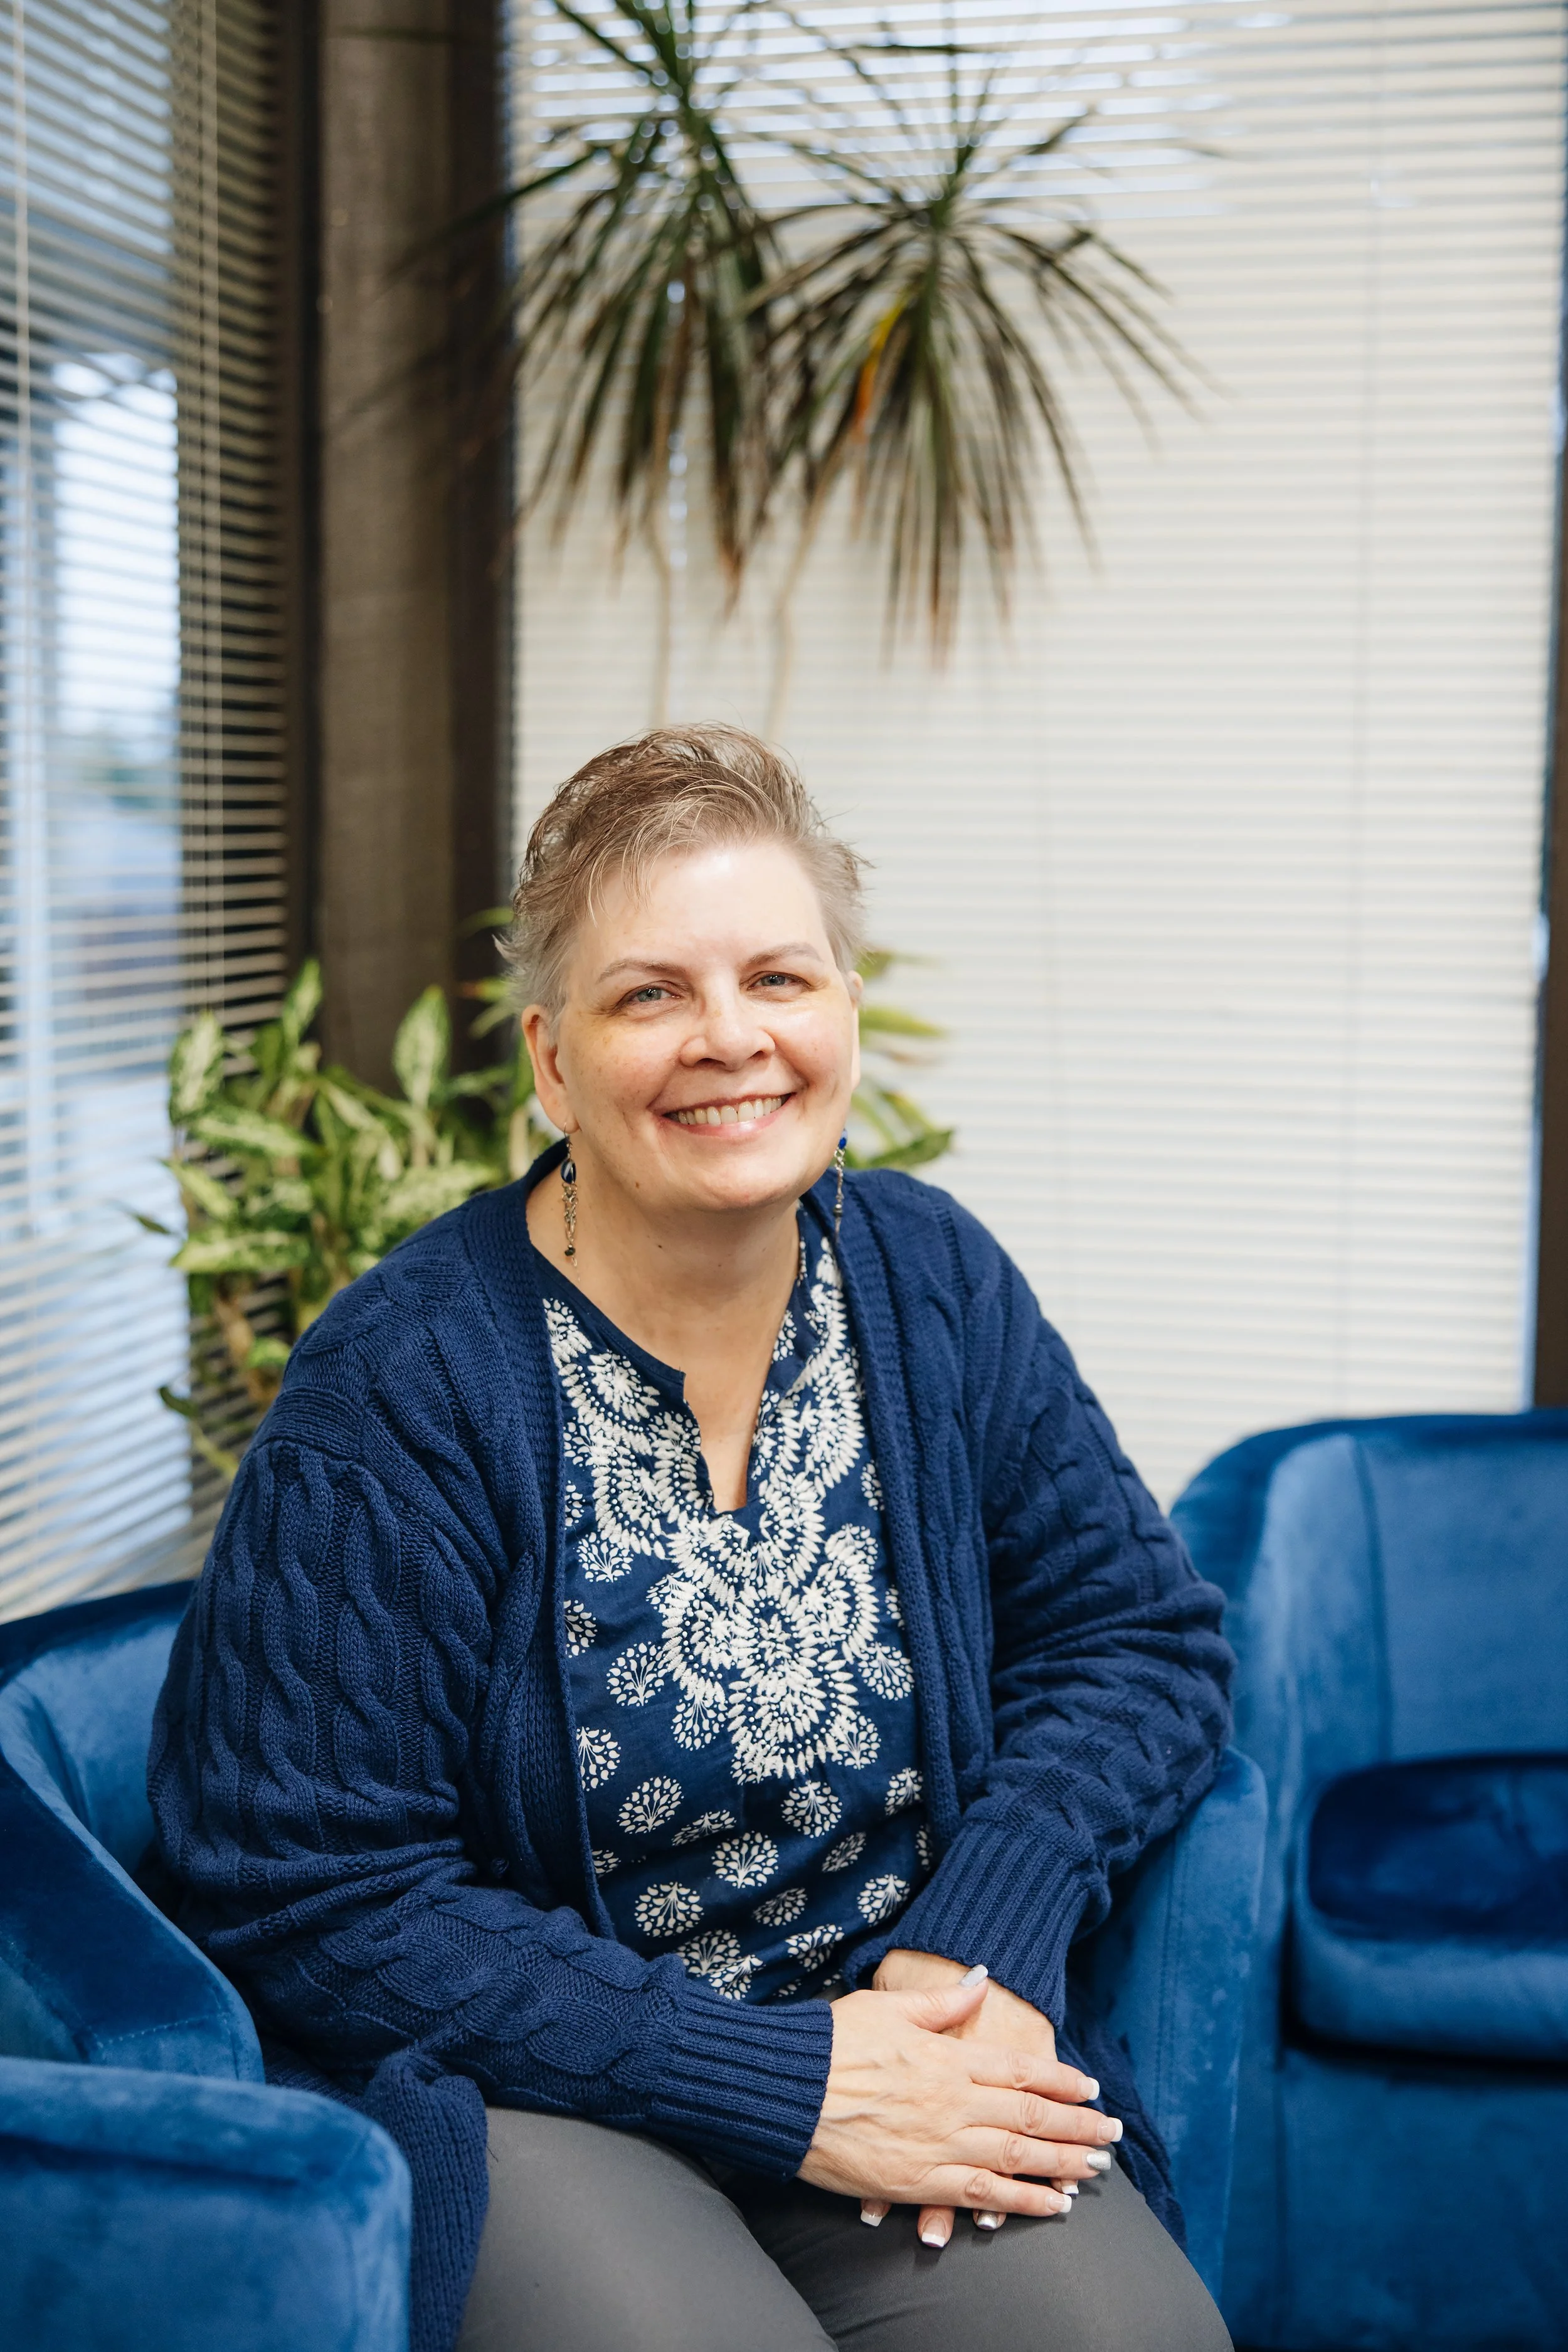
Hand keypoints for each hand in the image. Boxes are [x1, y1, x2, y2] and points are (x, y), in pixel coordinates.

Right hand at [800, 1965, 1119, 2240]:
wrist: (784, 2090)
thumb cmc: (831, 2042)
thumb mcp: (887, 2004)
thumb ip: (941, 2001)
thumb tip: (980, 1977)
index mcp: (947, 2056)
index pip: (1021, 2068)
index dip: (1062, 2080)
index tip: (1090, 2090)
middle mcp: (952, 2101)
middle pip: (1030, 2114)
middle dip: (1077, 2126)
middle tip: (1112, 2136)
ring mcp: (938, 2144)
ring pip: (1016, 2156)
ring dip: (1063, 2163)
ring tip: (1095, 2170)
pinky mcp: (917, 2181)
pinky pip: (982, 2194)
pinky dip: (1021, 2200)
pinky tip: (1052, 2205)